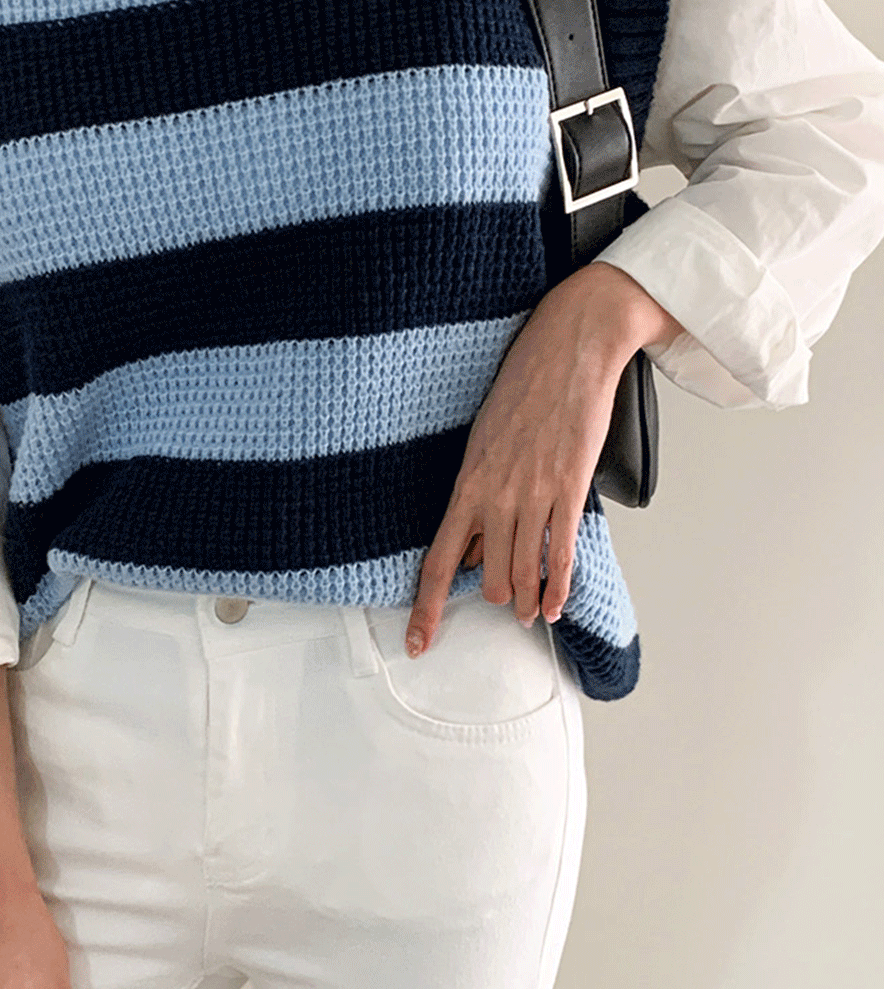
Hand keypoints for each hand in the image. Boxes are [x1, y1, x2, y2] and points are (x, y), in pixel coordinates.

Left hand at [405, 263, 682, 656]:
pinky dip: (558, 586)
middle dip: (495, 598)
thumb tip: (476, 544)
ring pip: (524, 570)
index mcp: (467, 481)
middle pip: (488, 574)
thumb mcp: (484, 440)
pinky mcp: (570, 486)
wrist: (569, 347)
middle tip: (503, 607)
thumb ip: (479, 495)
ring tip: (528, 615)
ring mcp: (534, 492)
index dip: (427, 607)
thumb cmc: (524, 387)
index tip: (418, 641)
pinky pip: (560, 552)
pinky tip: (555, 606)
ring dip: (525, 600)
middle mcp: (495, 493)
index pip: (440, 559)